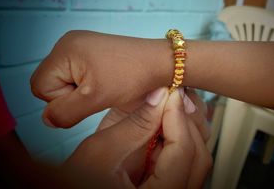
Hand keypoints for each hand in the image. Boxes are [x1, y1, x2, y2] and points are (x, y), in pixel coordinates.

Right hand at [30, 30, 170, 127]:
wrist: (160, 62)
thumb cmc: (132, 77)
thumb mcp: (94, 99)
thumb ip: (64, 112)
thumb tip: (47, 119)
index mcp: (64, 50)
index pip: (40, 86)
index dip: (61, 99)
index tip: (89, 95)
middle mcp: (67, 42)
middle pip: (49, 82)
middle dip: (70, 94)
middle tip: (97, 92)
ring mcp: (79, 44)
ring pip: (62, 79)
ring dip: (79, 89)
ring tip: (103, 86)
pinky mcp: (90, 49)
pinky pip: (75, 72)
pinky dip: (86, 82)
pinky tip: (105, 81)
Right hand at [62, 87, 211, 188]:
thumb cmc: (75, 184)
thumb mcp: (99, 153)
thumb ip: (134, 124)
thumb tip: (160, 96)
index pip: (184, 153)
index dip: (178, 118)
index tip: (171, 95)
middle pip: (198, 158)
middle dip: (185, 123)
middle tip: (172, 99)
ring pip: (195, 159)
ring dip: (183, 130)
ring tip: (167, 108)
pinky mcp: (165, 185)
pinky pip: (183, 162)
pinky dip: (175, 139)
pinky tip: (162, 123)